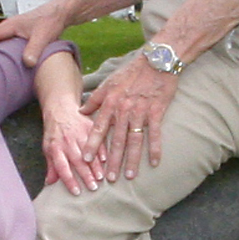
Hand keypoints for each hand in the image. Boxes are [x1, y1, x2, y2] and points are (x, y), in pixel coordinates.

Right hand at [0, 0, 72, 64]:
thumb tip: (27, 63)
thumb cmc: (51, 18)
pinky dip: (3, 54)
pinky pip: (5, 45)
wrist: (62, 12)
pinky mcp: (19, 36)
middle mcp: (8, 28)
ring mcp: (13, 32)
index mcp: (8, 26)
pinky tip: (6, 65)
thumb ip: (33, 50)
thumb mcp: (41, 36)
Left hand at [41, 94, 104, 193]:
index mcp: (56, 148)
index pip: (62, 167)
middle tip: (93, 187)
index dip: (69, 180)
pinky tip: (106, 160)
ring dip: (95, 166)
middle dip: (86, 175)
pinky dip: (101, 150)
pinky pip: (97, 140)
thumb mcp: (48, 148)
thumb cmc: (54, 133)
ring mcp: (79, 134)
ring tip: (101, 177)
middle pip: (77, 161)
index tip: (77, 192)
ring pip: (88, 152)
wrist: (61, 110)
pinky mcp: (89, 127)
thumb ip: (51, 166)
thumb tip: (49, 183)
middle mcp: (67, 142)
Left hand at [80, 59, 180, 179]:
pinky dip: (155, 149)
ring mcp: (141, 112)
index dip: (91, 144)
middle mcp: (124, 110)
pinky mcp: (157, 111)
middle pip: (116, 139)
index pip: (98, 128)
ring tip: (130, 176)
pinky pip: (155, 134)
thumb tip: (81, 112)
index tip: (85, 160)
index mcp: (111, 103)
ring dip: (132, 159)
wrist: (157, 60)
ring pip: (134, 140)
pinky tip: (154, 163)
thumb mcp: (108, 82)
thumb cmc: (131, 72)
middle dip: (112, 160)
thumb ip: (95, 99)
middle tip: (109, 178)